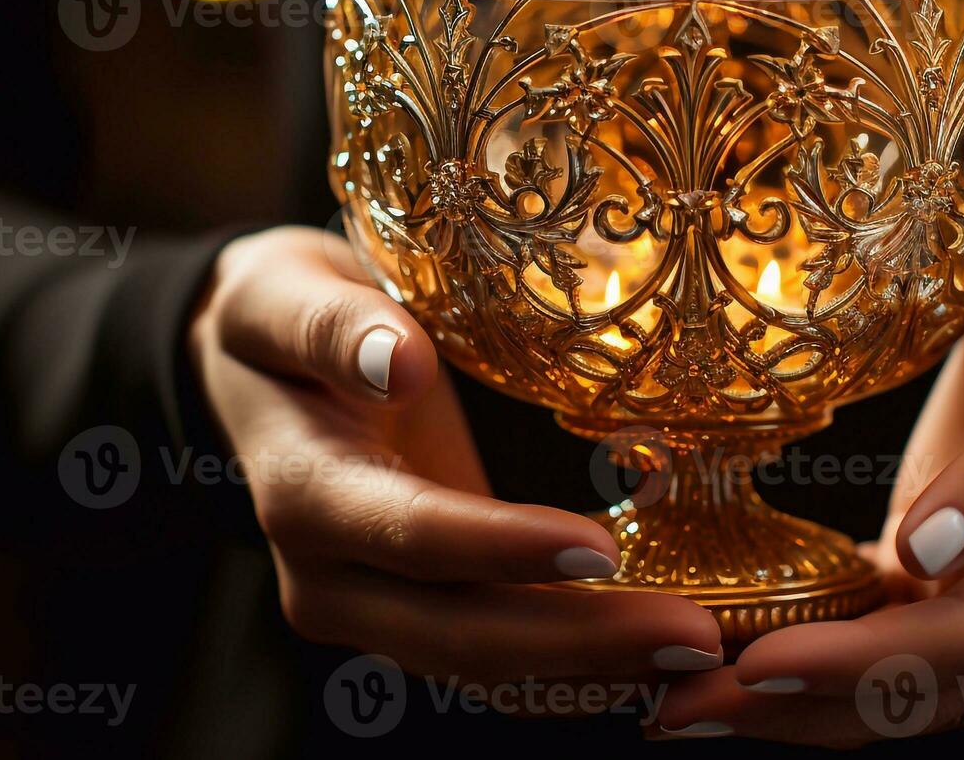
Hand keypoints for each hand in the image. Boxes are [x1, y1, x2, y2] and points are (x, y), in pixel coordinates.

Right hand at [189, 227, 722, 688]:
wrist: (260, 367)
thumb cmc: (280, 314)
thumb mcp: (283, 293)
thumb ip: (333, 326)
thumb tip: (403, 363)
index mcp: (304, 492)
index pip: (412, 537)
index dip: (501, 548)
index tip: (601, 546)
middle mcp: (332, 576)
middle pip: (460, 634)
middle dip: (581, 644)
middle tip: (696, 638)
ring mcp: (376, 608)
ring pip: (487, 667)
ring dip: (595, 670)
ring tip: (702, 655)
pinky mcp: (419, 611)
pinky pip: (498, 662)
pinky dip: (576, 671)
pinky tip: (657, 657)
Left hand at [651, 206, 963, 743]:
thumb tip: (929, 557)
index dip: (861, 662)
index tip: (754, 662)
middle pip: (925, 688)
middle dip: (801, 704)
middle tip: (676, 709)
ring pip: (902, 685)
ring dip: (797, 698)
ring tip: (683, 700)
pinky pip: (894, 637)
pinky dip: (820, 652)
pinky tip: (739, 648)